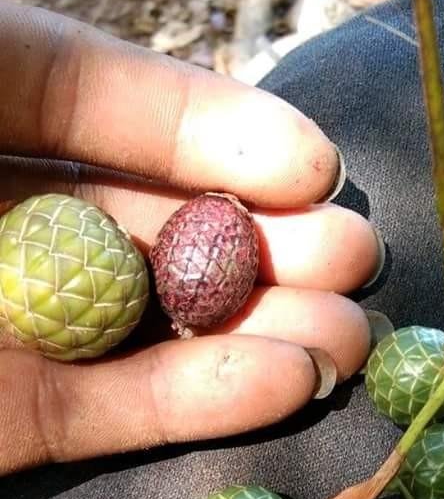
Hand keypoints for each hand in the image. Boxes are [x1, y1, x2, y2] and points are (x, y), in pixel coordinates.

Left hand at [0, 1, 379, 475]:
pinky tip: (285, 384)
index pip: (109, 110)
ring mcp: (3, 327)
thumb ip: (83, 86)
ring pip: (143, 328)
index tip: (310, 167)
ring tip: (348, 338)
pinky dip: (195, 403)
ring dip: (255, 333)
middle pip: (150, 227)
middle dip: (261, 244)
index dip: (215, 135)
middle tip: (352, 260)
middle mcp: (1, 222)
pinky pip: (99, 412)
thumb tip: (257, 146)